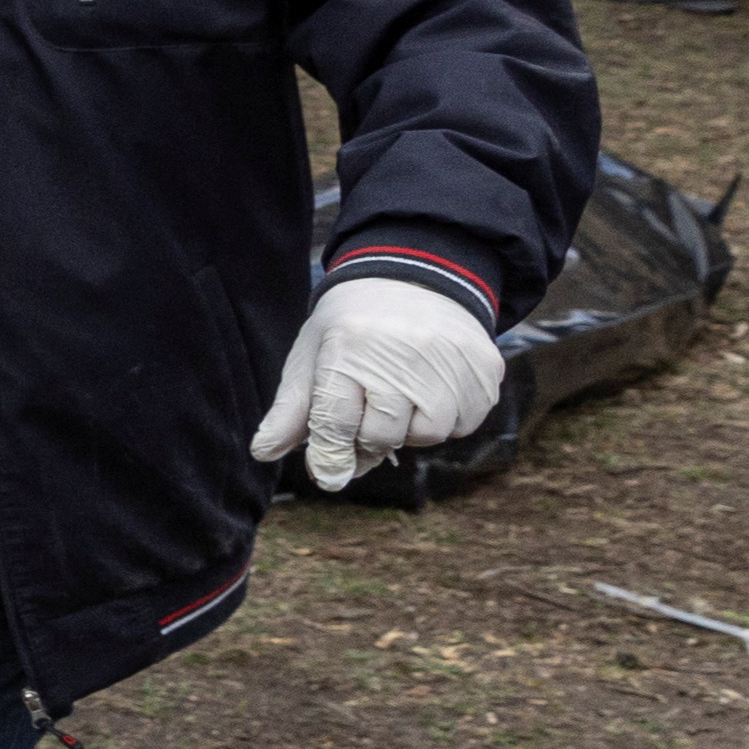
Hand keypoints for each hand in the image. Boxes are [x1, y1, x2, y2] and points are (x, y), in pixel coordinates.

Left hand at [245, 280, 505, 492]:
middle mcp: (402, 351)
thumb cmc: (352, 327)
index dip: (329, 452)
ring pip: (428, 434)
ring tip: (401, 396)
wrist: (412, 278)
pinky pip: (465, 422)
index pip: (336, 421)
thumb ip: (292, 409)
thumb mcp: (313, 356)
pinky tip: (433, 389)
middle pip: (382, 435)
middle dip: (369, 435)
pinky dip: (447, 418)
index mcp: (350, 346)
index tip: (327, 470)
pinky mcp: (485, 367)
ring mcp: (449, 358)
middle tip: (368, 410)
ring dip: (411, 428)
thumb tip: (263, 452)